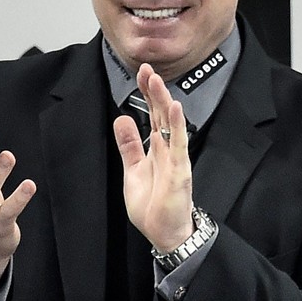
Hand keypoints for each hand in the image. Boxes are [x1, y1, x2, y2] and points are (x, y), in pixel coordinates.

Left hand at [114, 64, 194, 252]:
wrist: (165, 233)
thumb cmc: (152, 205)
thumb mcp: (133, 170)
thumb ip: (129, 145)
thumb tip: (121, 118)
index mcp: (156, 148)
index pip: (152, 114)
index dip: (146, 94)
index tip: (140, 73)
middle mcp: (167, 149)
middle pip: (161, 113)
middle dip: (153, 90)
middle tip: (146, 68)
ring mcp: (175, 158)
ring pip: (169, 123)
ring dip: (163, 101)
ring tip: (156, 80)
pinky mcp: (180, 171)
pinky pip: (179, 144)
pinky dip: (176, 125)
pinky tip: (174, 107)